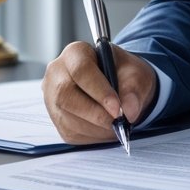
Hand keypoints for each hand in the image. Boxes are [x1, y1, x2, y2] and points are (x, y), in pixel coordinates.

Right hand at [41, 41, 156, 143]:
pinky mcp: (56, 118)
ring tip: (117, 126)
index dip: (99, 91)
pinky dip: (93, 136)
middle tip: (118, 122)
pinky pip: (70, 132)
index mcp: (75, 53)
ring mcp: (52, 97)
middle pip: (66, 96)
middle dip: (95, 114)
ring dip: (96, 128)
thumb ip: (134, 88)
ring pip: (67, 118)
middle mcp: (57, 73)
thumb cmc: (124, 74)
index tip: (117, 108)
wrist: (120, 85)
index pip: (80, 70)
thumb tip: (129, 110)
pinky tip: (107, 129)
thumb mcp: (136, 73)